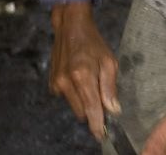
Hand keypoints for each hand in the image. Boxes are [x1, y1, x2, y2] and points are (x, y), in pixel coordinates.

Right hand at [49, 1, 120, 139]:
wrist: (70, 28)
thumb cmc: (94, 43)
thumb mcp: (109, 61)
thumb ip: (110, 86)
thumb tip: (113, 109)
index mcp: (83, 75)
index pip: (91, 108)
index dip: (97, 124)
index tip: (102, 135)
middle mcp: (66, 82)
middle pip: (82, 111)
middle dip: (94, 109)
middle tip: (103, 96)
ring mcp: (57, 84)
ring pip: (75, 106)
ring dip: (85, 101)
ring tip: (91, 81)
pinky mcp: (52, 84)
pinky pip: (67, 97)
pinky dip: (75, 93)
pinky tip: (80, 78)